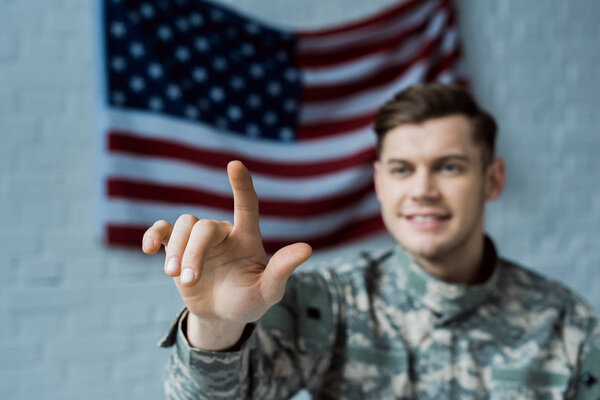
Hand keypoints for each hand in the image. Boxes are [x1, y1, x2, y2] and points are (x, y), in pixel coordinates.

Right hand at [142, 161, 311, 329]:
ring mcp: (199, 239)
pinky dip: (152, 235)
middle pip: (204, 226)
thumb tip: (307, 249)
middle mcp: (223, 232)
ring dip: (176, 250)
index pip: (246, 204)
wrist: (223, 316)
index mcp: (247, 237)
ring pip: (182, 226)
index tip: (234, 164)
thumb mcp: (269, 291)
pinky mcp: (177, 248)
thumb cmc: (251, 300)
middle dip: (193, 252)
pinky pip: (161, 231)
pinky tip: (148, 249)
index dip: (241, 185)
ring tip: (175, 276)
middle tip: (188, 281)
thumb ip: (282, 270)